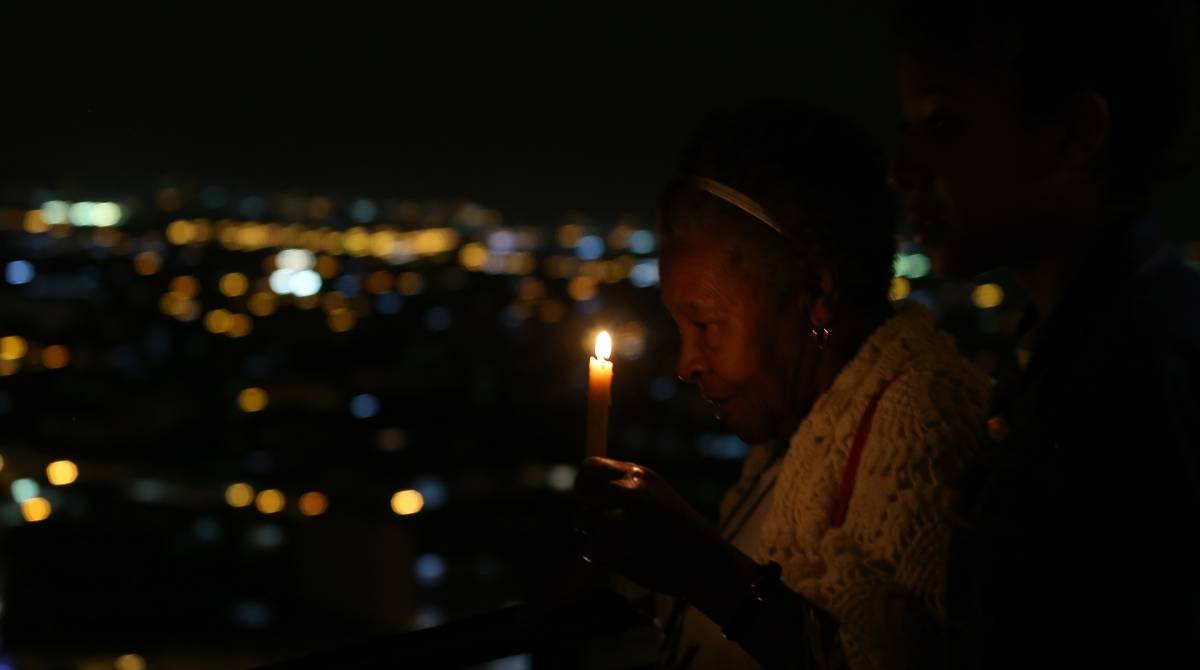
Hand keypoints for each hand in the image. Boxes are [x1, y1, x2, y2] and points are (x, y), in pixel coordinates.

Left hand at [573, 456, 737, 599]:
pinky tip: (626, 558)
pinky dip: (601, 557)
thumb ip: (624, 487)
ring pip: (583, 522)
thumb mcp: (656, 494)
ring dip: (594, 535)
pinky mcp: (617, 549)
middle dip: (586, 508)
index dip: (585, 483)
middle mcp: (629, 492)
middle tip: (596, 523)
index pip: (590, 467)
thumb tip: (587, 488)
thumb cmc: (679, 530)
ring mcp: (622, 520)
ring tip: (624, 543)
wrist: (705, 562)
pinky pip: (589, 550)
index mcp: (639, 475)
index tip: (590, 498)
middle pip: (583, 492)